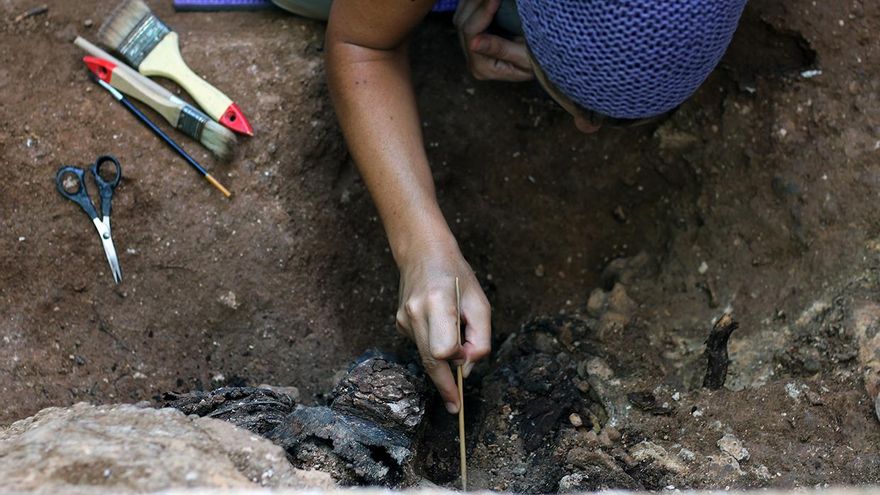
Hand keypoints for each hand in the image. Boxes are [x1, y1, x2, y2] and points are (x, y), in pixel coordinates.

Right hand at [395, 244, 490, 412]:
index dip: (457, 361)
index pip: (443, 350)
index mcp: (438, 303)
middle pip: (430, 362)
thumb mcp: (480, 302)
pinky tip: (438, 324)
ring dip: (443, 359)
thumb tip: (468, 367)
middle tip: (455, 407)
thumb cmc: (457, 275)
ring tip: (454, 332)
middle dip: (445, 384)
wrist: (422, 252)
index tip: (466, 366)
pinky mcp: (399, 322)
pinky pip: (421, 345)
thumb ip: (481, 337)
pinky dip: (433, 344)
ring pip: (425, 356)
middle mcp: (415, 313)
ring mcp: (403, 319)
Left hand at [453, 0, 533, 80]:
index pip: (472, 35)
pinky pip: (465, 15)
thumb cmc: (538, 61)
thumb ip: (500, 49)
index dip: (482, 12)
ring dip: (474, 1)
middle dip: (477, 3)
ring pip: (460, 17)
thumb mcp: (524, 57)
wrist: (542, 60)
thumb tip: (474, 43)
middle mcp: (471, 59)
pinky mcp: (472, 37)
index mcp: (481, 68)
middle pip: (462, 24)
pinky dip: (474, 3)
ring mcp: (470, 48)